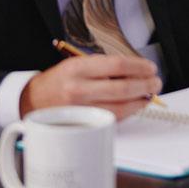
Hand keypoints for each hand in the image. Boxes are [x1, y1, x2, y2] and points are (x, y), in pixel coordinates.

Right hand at [21, 55, 160, 120]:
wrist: (32, 101)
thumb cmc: (59, 80)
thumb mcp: (77, 64)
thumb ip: (104, 66)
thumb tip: (136, 70)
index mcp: (78, 68)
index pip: (117, 65)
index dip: (139, 66)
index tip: (151, 67)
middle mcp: (79, 89)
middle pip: (122, 87)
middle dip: (145, 85)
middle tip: (156, 82)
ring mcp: (80, 109)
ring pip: (119, 106)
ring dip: (140, 100)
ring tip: (150, 94)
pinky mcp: (82, 124)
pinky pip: (111, 118)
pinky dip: (127, 111)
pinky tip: (135, 105)